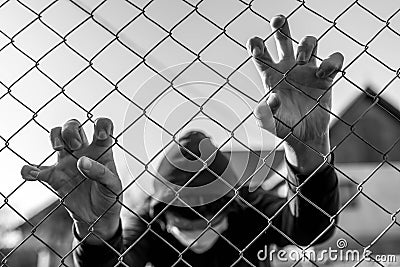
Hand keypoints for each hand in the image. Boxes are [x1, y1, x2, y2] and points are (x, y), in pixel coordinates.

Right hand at [21, 118, 121, 243]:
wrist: (98, 218)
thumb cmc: (109, 196)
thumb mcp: (113, 186)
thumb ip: (102, 173)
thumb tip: (82, 162)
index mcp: (102, 150)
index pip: (103, 126)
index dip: (101, 124)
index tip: (100, 135)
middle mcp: (83, 151)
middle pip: (73, 126)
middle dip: (71, 130)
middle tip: (77, 146)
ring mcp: (67, 163)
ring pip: (56, 138)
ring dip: (55, 137)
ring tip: (58, 148)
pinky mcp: (54, 178)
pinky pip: (37, 170)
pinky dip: (30, 170)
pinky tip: (31, 174)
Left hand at [247, 15, 343, 172]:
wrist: (304, 136)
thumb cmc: (283, 127)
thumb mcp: (269, 123)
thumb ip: (265, 114)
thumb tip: (272, 98)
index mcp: (270, 75)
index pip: (260, 54)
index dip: (256, 45)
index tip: (256, 47)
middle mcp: (288, 68)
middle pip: (283, 39)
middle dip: (281, 26)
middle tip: (277, 21)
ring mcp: (308, 70)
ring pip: (309, 42)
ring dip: (305, 44)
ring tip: (300, 60)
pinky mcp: (326, 77)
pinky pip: (334, 59)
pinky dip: (331, 61)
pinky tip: (323, 73)